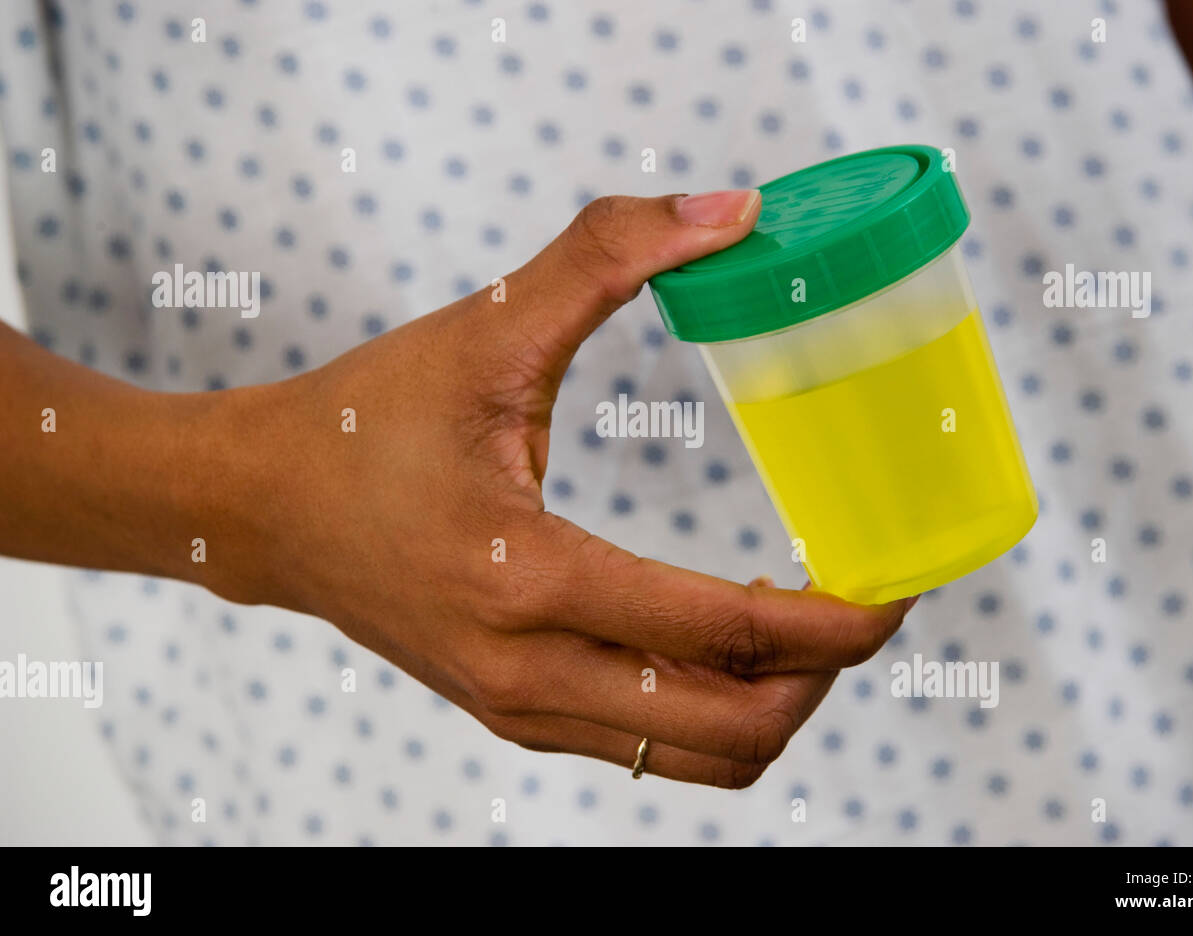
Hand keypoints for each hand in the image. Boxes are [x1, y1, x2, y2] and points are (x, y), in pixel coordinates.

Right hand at [210, 191, 916, 786]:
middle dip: (821, 677)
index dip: (833, 622)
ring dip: (771, 704)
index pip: (722, 635)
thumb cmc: (365, 422)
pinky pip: (644, 751)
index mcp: (526, 579)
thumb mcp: (485, 327)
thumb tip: (731, 212)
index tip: (896, 594)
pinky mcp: (510, 715)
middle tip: (860, 609)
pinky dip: (708, 713)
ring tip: (800, 629)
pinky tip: (721, 642)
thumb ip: (606, 257)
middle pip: (730, 728)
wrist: (262, 508)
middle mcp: (525, 672)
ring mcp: (517, 710)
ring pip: (693, 759)